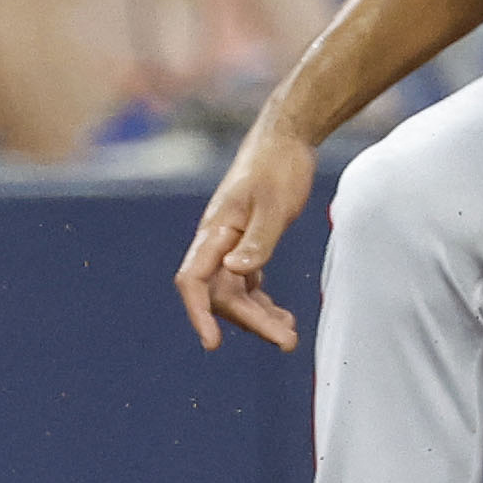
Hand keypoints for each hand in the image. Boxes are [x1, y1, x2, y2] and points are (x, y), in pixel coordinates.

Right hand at [175, 118, 316, 353]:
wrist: (287, 139)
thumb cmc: (278, 167)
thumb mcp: (274, 205)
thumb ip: (257, 241)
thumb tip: (235, 272)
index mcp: (215, 231)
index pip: (193, 279)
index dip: (198, 312)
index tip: (212, 343)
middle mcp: (217, 243)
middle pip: (222, 294)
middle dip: (250, 321)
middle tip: (287, 342)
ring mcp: (231, 245)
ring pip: (236, 293)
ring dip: (259, 317)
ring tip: (289, 336)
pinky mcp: (248, 243)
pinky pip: (248, 284)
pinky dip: (263, 303)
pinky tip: (284, 317)